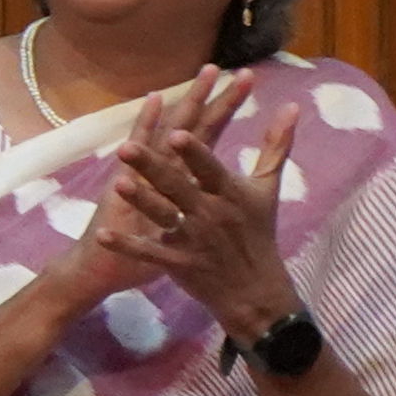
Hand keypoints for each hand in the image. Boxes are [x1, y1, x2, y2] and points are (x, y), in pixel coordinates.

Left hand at [82, 71, 308, 341]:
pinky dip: (127, 246)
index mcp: (230, 193)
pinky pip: (149, 253)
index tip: (177, 133)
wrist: (256, 290)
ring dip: (140, 201)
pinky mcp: (177, 263)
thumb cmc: (258, 231)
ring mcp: (192, 240)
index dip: (194, 153)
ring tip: (117, 184)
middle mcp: (210, 213)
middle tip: (127, 147)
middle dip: (153, 167)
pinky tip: (104, 236)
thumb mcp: (268, 188)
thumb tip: (292, 104)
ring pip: (161, 216)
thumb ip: (276, 146)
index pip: (209, 169)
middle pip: (177, 186)